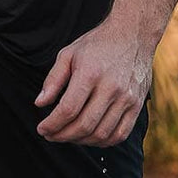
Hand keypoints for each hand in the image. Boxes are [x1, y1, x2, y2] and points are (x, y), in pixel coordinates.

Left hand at [34, 12, 153, 146]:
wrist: (132, 35)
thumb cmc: (97, 44)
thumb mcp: (69, 54)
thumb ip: (53, 80)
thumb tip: (40, 104)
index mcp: (90, 73)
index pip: (68, 109)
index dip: (52, 124)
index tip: (42, 129)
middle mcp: (111, 87)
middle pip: (84, 125)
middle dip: (63, 135)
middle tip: (51, 135)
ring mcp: (127, 98)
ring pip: (101, 134)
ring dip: (81, 141)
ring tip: (68, 135)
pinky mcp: (137, 105)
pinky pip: (120, 134)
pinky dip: (103, 141)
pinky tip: (90, 136)